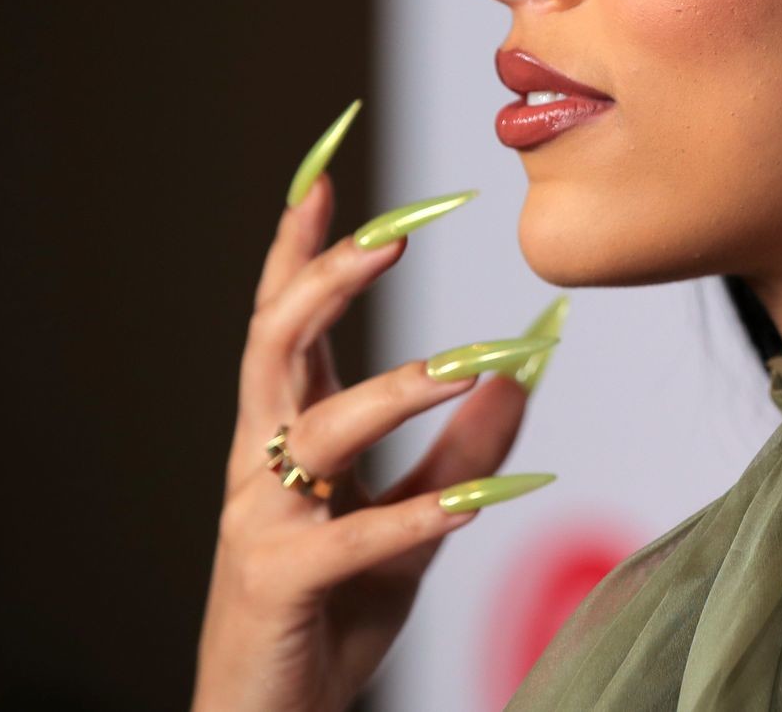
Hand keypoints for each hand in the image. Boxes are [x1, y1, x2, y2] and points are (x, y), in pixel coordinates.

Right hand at [192, 168, 550, 711]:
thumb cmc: (333, 610)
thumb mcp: (412, 518)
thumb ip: (462, 450)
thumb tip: (523, 374)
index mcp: (282, 431)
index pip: (282, 319)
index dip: (296, 247)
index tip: (323, 172)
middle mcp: (258, 461)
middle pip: (275, 345)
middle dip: (329, 280)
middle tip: (396, 233)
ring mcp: (259, 520)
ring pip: (315, 431)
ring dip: (395, 390)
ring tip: (467, 366)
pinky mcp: (279, 584)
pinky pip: (350, 540)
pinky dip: (412, 516)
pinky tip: (471, 505)